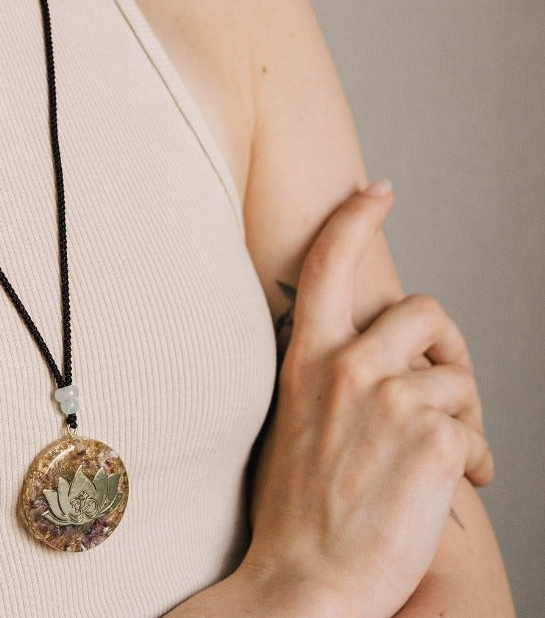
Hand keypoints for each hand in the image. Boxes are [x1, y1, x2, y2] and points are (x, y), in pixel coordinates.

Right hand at [241, 181, 492, 617]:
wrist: (306, 580)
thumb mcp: (295, 419)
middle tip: (444, 397)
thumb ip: (328, 374)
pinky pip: (475, 430)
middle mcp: (345, 365)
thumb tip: (374, 351)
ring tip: (444, 459)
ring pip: (457, 376)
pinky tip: (451, 488)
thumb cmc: (300, 508)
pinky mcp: (433, 437)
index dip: (354, 217)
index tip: (377, 191)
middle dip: (446, 349)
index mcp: (306, 357)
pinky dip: (474, 461)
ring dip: (463, 417)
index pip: (329, 264)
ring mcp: (389, 399)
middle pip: (426, 310)